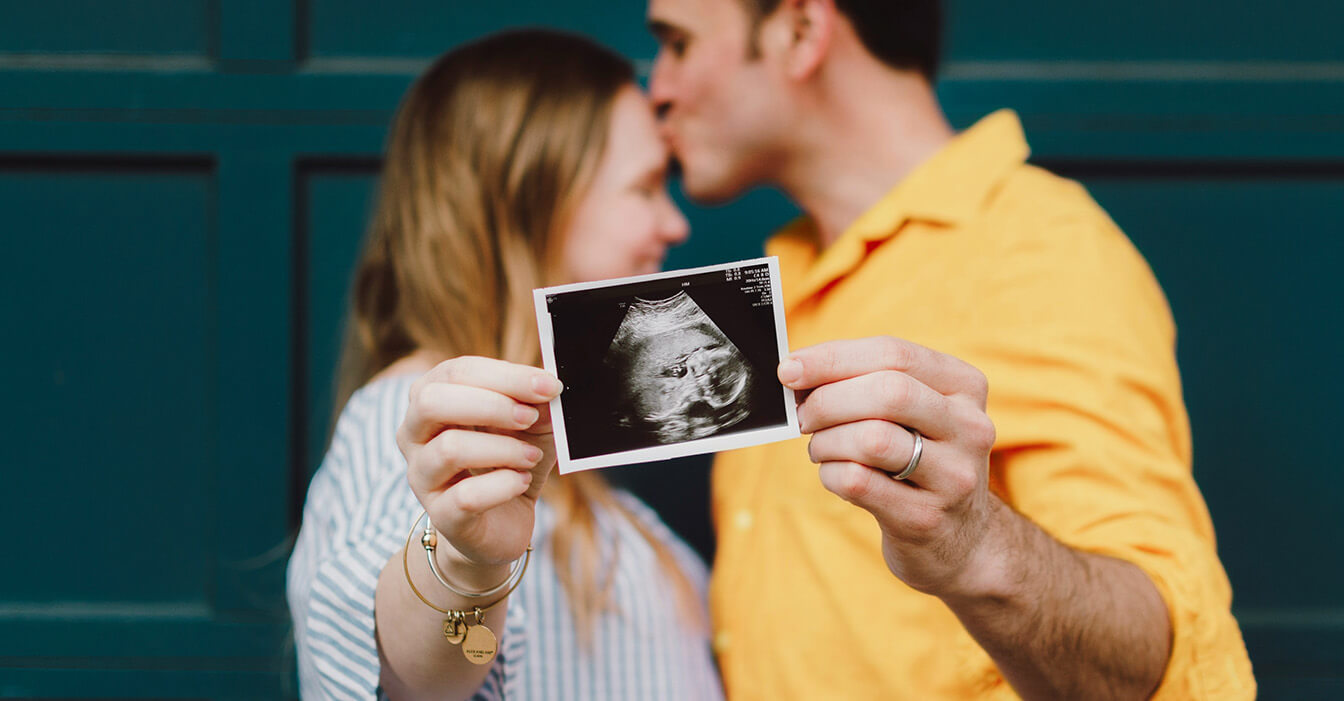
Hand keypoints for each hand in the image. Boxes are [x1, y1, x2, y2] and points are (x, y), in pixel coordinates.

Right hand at [396, 356, 563, 585]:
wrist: (503, 523)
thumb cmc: (510, 461)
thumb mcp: (531, 425)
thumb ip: (537, 402)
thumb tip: (549, 385)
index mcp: (431, 399)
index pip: (456, 372)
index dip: (505, 375)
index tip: (548, 385)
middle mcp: (414, 435)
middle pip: (432, 402)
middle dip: (491, 405)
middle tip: (530, 417)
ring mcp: (422, 477)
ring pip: (449, 449)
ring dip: (503, 448)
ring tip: (531, 457)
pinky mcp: (441, 515)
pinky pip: (466, 496)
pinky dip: (503, 485)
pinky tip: (521, 483)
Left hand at [780, 337, 1002, 597]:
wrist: (960, 541)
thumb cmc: (919, 461)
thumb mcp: (913, 415)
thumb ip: (865, 383)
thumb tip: (797, 371)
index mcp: (965, 387)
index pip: (894, 354)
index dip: (832, 358)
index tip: (790, 369)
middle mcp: (970, 428)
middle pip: (887, 392)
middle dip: (828, 400)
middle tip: (802, 417)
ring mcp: (954, 477)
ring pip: (872, 439)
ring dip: (827, 440)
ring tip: (820, 448)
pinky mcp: (926, 518)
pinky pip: (859, 482)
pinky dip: (831, 474)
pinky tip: (834, 475)